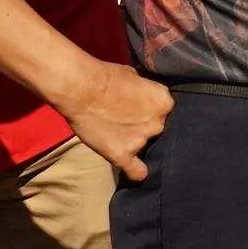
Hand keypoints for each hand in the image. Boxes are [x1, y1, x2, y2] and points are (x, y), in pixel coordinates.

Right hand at [64, 60, 172, 181]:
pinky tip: (136, 171)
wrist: (81, 88)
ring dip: (136, 143)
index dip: (153, 111)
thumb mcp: (135, 76)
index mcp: (165, 102)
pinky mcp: (122, 154)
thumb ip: (145, 91)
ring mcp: (141, 141)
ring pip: (146, 148)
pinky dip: (137, 172)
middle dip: (146, 126)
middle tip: (128, 121)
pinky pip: (137, 172)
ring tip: (118, 135)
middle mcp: (158, 123)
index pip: (166, 112)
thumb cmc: (105, 76)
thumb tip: (145, 97)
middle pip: (159, 131)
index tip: (142, 109)